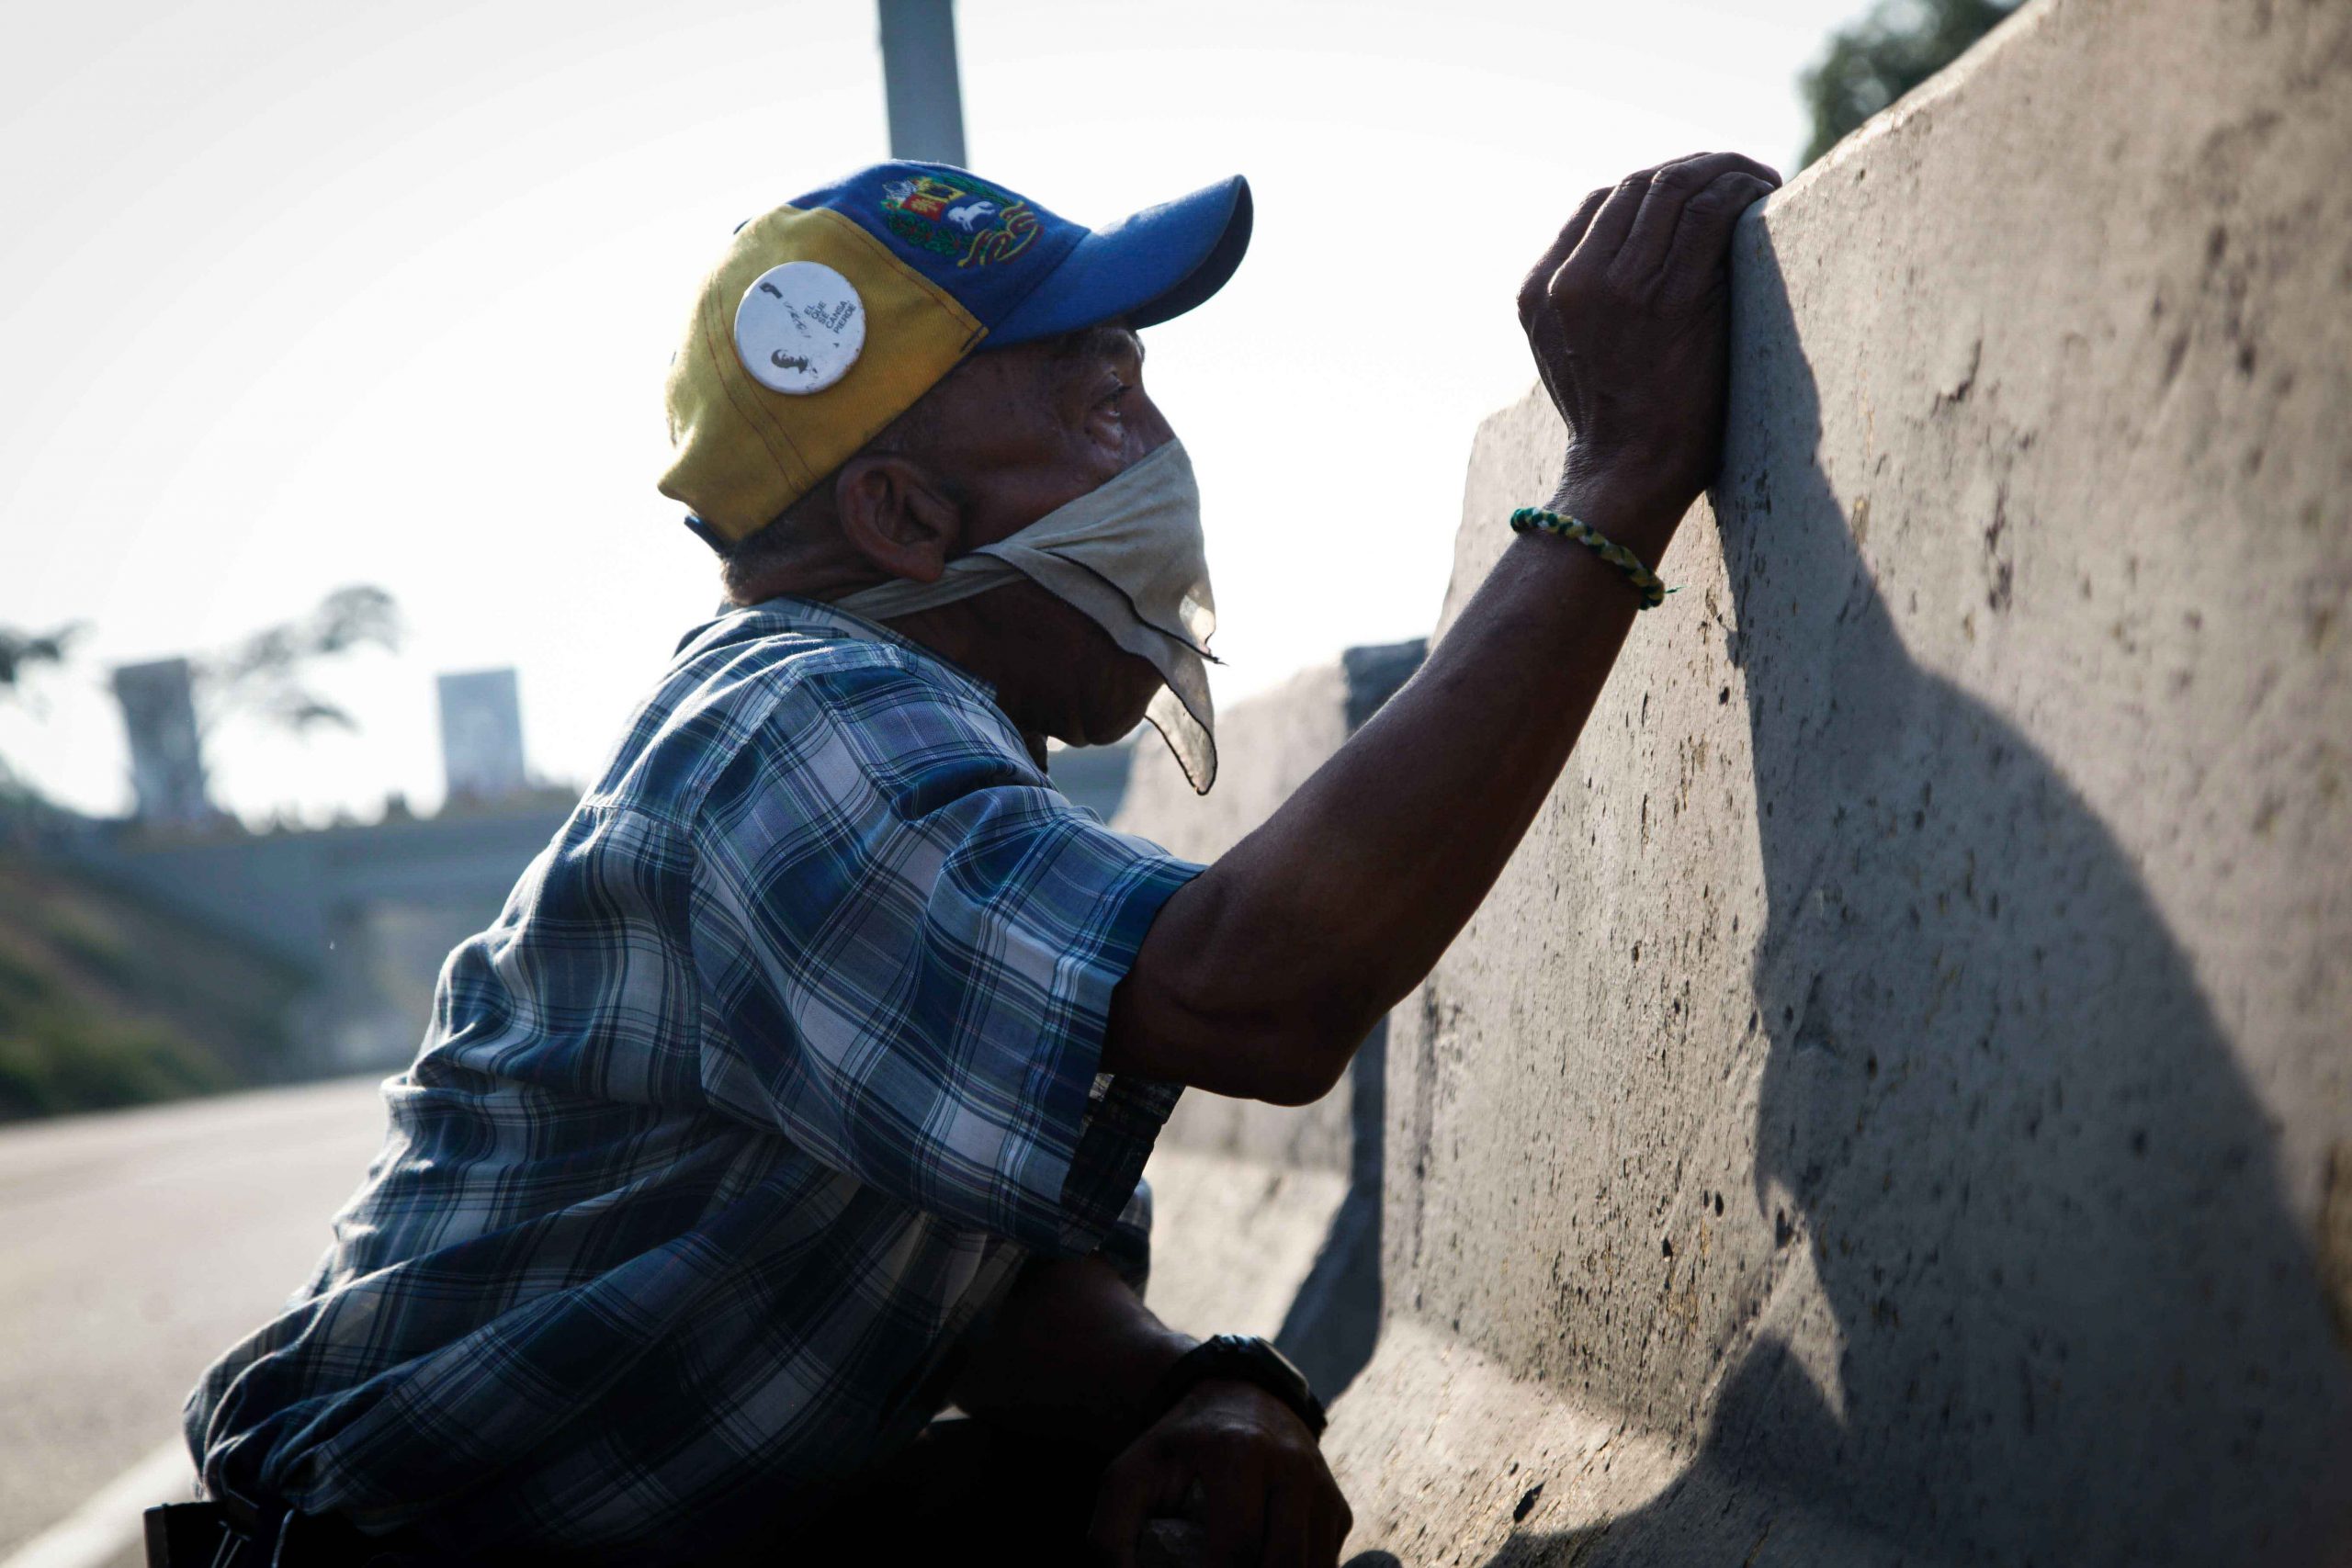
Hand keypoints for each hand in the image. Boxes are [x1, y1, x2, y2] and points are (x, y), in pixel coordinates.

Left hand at [1087, 1380, 1351, 1566]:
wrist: (1235, 1396)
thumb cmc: (1176, 1447)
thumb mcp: (1129, 1477)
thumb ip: (1110, 1538)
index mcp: (1238, 1453)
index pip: (1235, 1545)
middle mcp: (1291, 1466)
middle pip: (1283, 1562)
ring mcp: (1321, 1486)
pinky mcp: (1337, 1506)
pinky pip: (1324, 1564)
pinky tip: (1262, 1565)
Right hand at [1518, 151, 1781, 556]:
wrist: (1626, 477)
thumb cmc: (1614, 426)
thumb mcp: (1568, 356)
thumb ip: (1584, 301)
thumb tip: (1640, 252)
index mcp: (1540, 290)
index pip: (1599, 202)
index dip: (1652, 183)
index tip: (1694, 187)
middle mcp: (1573, 279)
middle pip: (1638, 185)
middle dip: (1694, 168)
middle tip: (1737, 173)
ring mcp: (1620, 285)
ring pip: (1675, 188)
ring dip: (1725, 169)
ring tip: (1758, 178)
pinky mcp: (1669, 296)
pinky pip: (1709, 213)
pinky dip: (1741, 191)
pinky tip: (1764, 195)